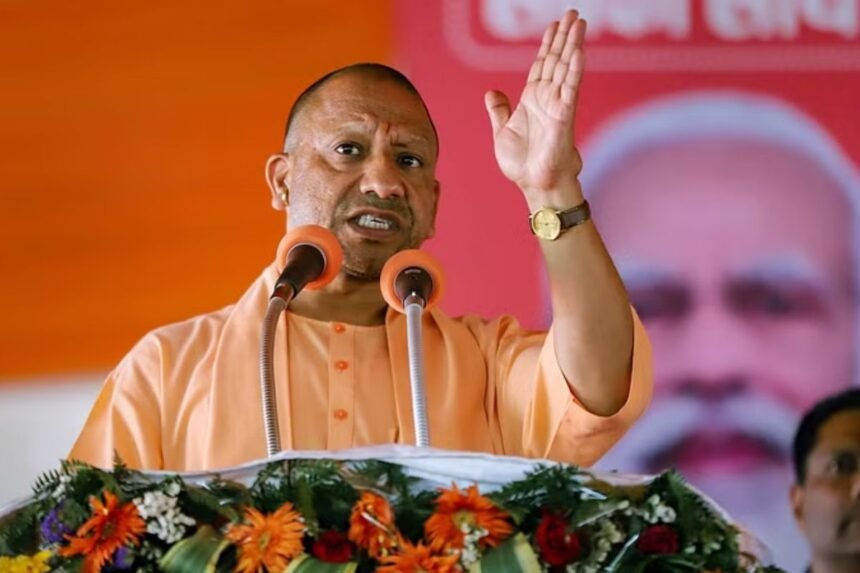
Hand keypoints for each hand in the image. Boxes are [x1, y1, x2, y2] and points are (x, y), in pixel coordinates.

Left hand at [485, 10, 585, 202]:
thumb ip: (499, 110)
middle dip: (565, 36)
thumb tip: (491, 92)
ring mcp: (557, 106)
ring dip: (573, 45)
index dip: (548, 44)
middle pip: (557, 60)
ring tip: (580, 23)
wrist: (534, 185)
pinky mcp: (563, 117)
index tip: (555, 25)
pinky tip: (579, 52)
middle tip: (574, 14)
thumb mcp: (502, 132)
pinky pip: (570, 89)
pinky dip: (574, 71)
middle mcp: (547, 98)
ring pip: (566, 68)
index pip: (542, 65)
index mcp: (532, 100)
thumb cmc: (522, 165)